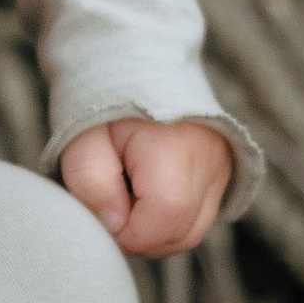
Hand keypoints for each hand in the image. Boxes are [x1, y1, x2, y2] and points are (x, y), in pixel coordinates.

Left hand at [59, 116, 231, 256]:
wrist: (135, 66)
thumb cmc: (103, 105)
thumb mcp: (80, 141)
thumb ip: (91, 186)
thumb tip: (115, 226)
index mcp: (176, 147)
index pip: (164, 218)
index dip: (127, 231)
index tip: (102, 209)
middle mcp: (211, 160)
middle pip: (182, 233)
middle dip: (140, 235)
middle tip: (110, 203)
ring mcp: (222, 169)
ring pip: (191, 232)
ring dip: (154, 230)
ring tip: (126, 195)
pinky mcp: (223, 174)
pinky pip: (198, 219)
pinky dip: (168, 220)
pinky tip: (145, 195)